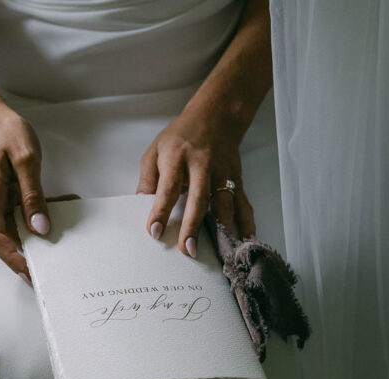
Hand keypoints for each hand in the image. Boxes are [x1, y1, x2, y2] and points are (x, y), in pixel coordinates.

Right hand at [0, 102, 50, 283]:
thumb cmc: (2, 131)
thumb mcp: (26, 159)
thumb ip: (33, 195)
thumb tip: (39, 227)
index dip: (13, 258)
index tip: (32, 272)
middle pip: (6, 237)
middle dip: (34, 244)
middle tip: (62, 252)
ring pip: (15, 226)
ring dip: (40, 223)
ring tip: (67, 210)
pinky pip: (17, 213)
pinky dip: (36, 211)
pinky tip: (60, 202)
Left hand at [136, 109, 255, 257]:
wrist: (216, 115)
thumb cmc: (181, 136)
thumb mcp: (155, 150)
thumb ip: (148, 178)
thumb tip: (141, 203)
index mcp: (176, 157)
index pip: (167, 188)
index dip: (161, 211)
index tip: (155, 232)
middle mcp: (201, 165)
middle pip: (198, 198)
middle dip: (192, 226)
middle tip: (188, 249)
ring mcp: (222, 172)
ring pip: (224, 202)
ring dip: (221, 228)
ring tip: (218, 252)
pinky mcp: (236, 177)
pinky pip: (243, 201)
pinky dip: (247, 221)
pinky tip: (246, 238)